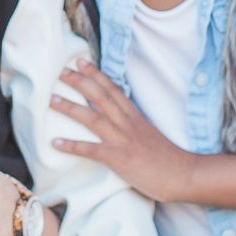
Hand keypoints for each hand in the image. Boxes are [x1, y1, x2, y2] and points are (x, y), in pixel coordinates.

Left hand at [50, 59, 192, 201]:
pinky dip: (72, 145)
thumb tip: (119, 119)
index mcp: (135, 116)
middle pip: (100, 96)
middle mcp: (127, 124)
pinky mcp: (119, 158)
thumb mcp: (149, 134)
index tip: (81, 61)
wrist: (183, 174)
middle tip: (61, 71)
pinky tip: (55, 142)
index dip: (95, 74)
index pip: (113, 89)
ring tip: (51, 100)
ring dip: (70, 108)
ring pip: (93, 118)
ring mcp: (122, 140)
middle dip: (80, 82)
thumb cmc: (167, 159)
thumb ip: (133, 125)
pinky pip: (91, 150)